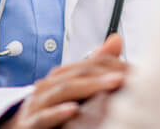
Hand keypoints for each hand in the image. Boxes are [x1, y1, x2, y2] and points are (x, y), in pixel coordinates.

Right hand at [0, 35, 125, 128]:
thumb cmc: (48, 110)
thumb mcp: (73, 88)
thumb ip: (94, 65)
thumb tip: (116, 40)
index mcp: (57, 79)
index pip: (85, 65)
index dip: (108, 65)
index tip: (130, 69)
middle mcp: (46, 88)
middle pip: (75, 75)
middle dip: (101, 74)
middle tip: (124, 76)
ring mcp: (36, 106)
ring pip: (62, 91)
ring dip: (87, 88)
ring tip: (109, 85)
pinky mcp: (29, 124)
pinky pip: (43, 117)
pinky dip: (58, 112)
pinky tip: (74, 109)